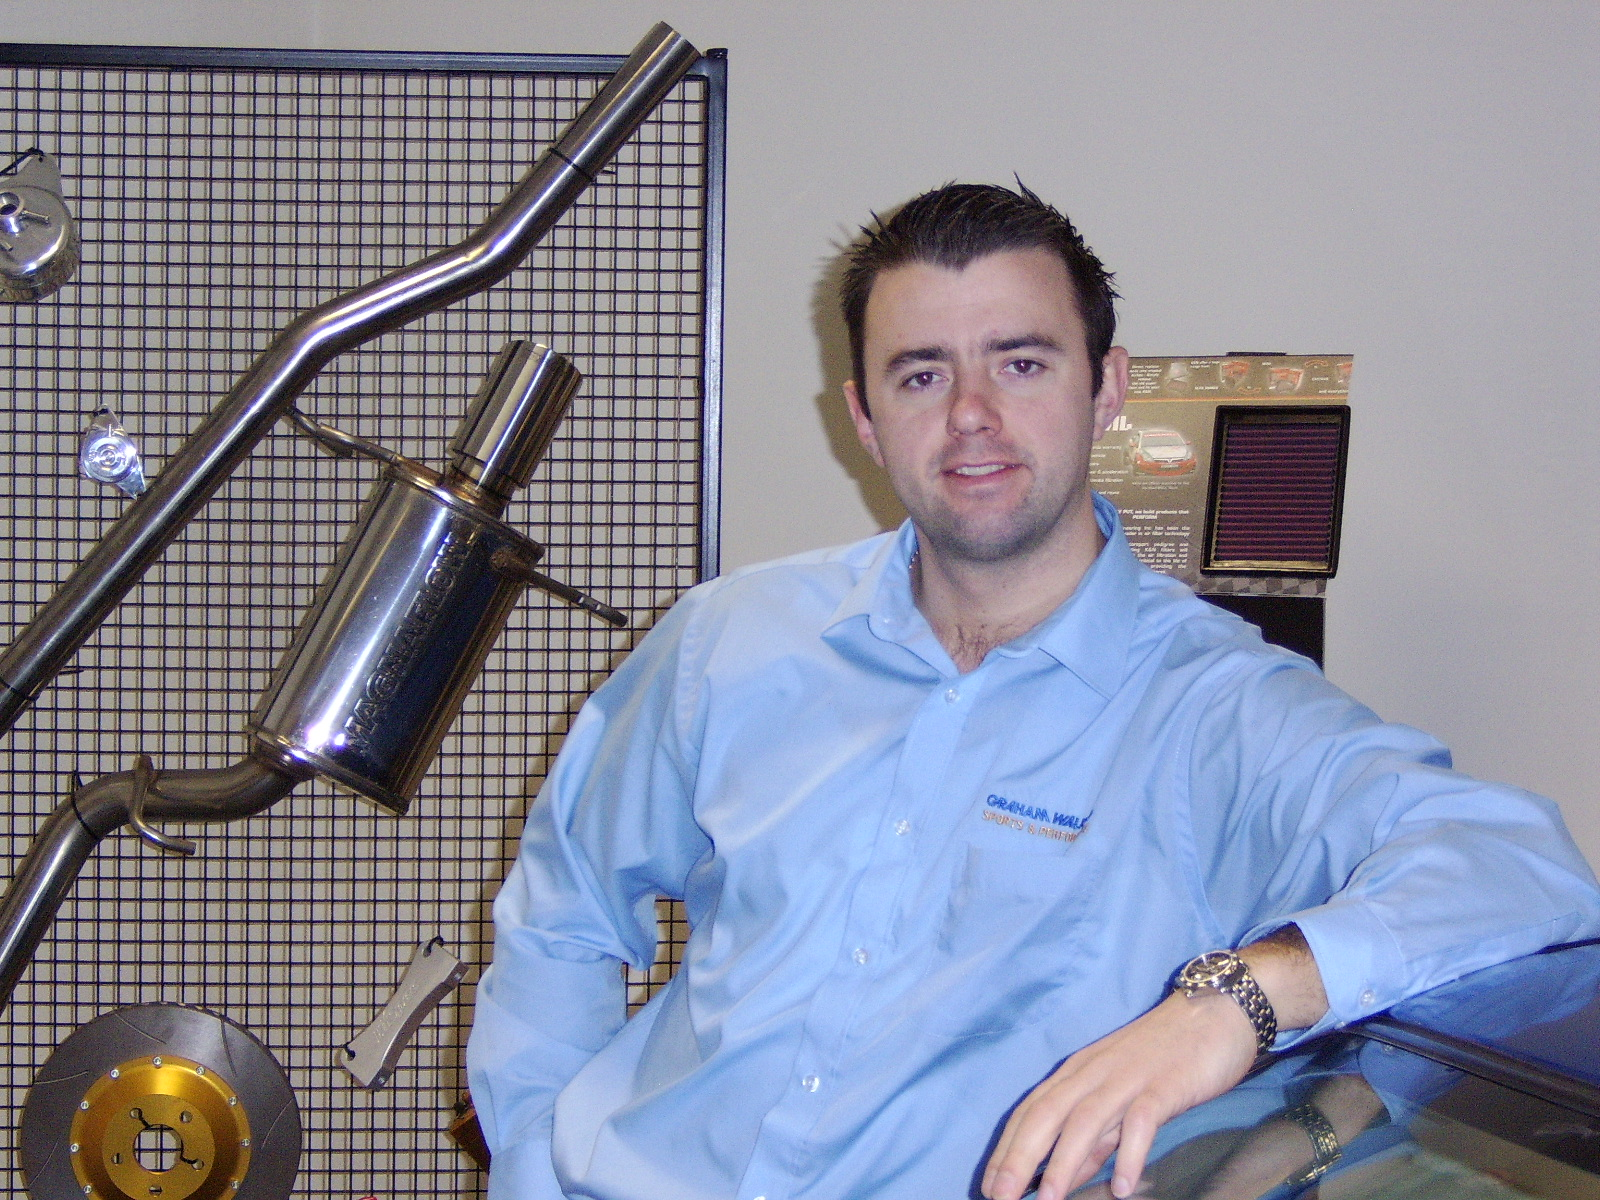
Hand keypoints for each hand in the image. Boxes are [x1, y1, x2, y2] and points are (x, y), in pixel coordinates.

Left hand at [980, 990, 1258, 1199]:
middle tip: (1000, 1196)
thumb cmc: (1164, 1058)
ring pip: (1086, 1119)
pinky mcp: (1165, 1085)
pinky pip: (1142, 1120)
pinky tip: (1122, 1186)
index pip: (1031, 1112)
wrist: (1216, 1013)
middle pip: (1047, 1114)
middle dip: (1019, 1158)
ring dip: (1064, 1162)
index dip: (1007, 1149)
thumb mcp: (1120, 1097)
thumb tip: (1068, 1175)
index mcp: (1078, 1072)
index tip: (988, 1185)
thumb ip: (1096, 1137)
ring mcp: (1129, 1077)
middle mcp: (1095, 1072)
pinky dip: (1130, 1153)